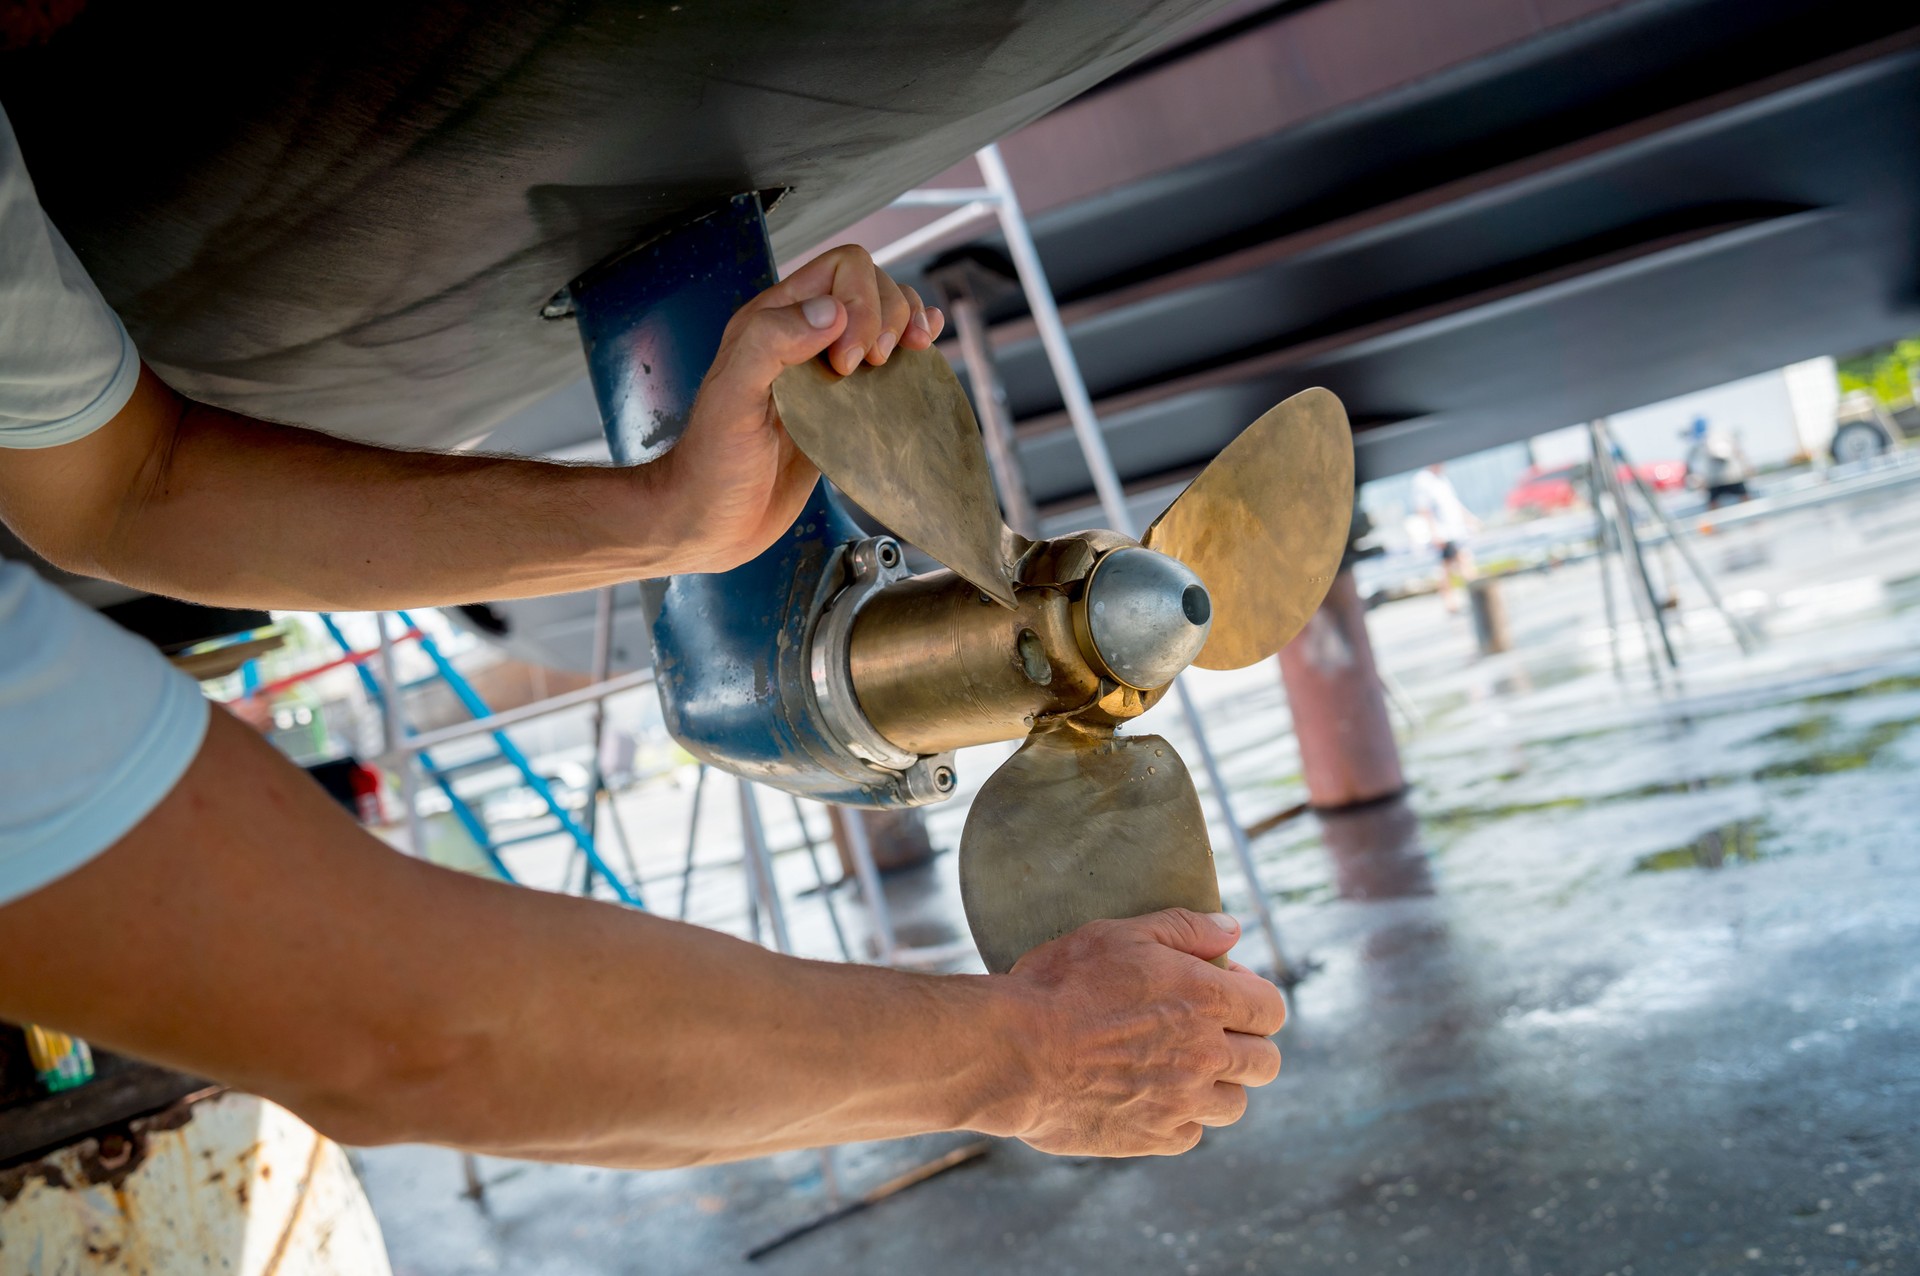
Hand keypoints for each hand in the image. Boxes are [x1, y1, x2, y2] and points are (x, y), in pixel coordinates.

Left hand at [655, 245, 945, 572]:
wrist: (714, 521)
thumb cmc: (712, 466)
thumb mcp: (730, 399)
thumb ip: (770, 343)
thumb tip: (830, 314)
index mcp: (771, 322)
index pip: (841, 270)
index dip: (860, 304)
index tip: (846, 363)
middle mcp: (801, 337)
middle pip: (871, 285)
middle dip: (889, 316)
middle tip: (870, 367)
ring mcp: (827, 370)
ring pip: (886, 316)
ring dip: (908, 326)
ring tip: (906, 356)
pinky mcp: (845, 405)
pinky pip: (889, 360)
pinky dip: (914, 349)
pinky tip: (922, 354)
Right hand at [986, 909, 1287, 1156]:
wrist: (1013, 1052)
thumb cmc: (1060, 985)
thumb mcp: (1119, 934)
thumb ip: (1184, 928)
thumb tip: (1233, 928)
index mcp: (1204, 999)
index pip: (1272, 1009)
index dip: (1253, 998)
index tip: (1220, 990)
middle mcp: (1206, 1055)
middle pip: (1266, 1062)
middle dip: (1247, 1044)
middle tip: (1208, 1032)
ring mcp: (1182, 1103)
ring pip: (1235, 1104)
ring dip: (1218, 1085)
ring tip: (1179, 1068)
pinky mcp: (1154, 1138)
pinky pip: (1191, 1134)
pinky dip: (1179, 1118)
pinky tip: (1148, 1096)